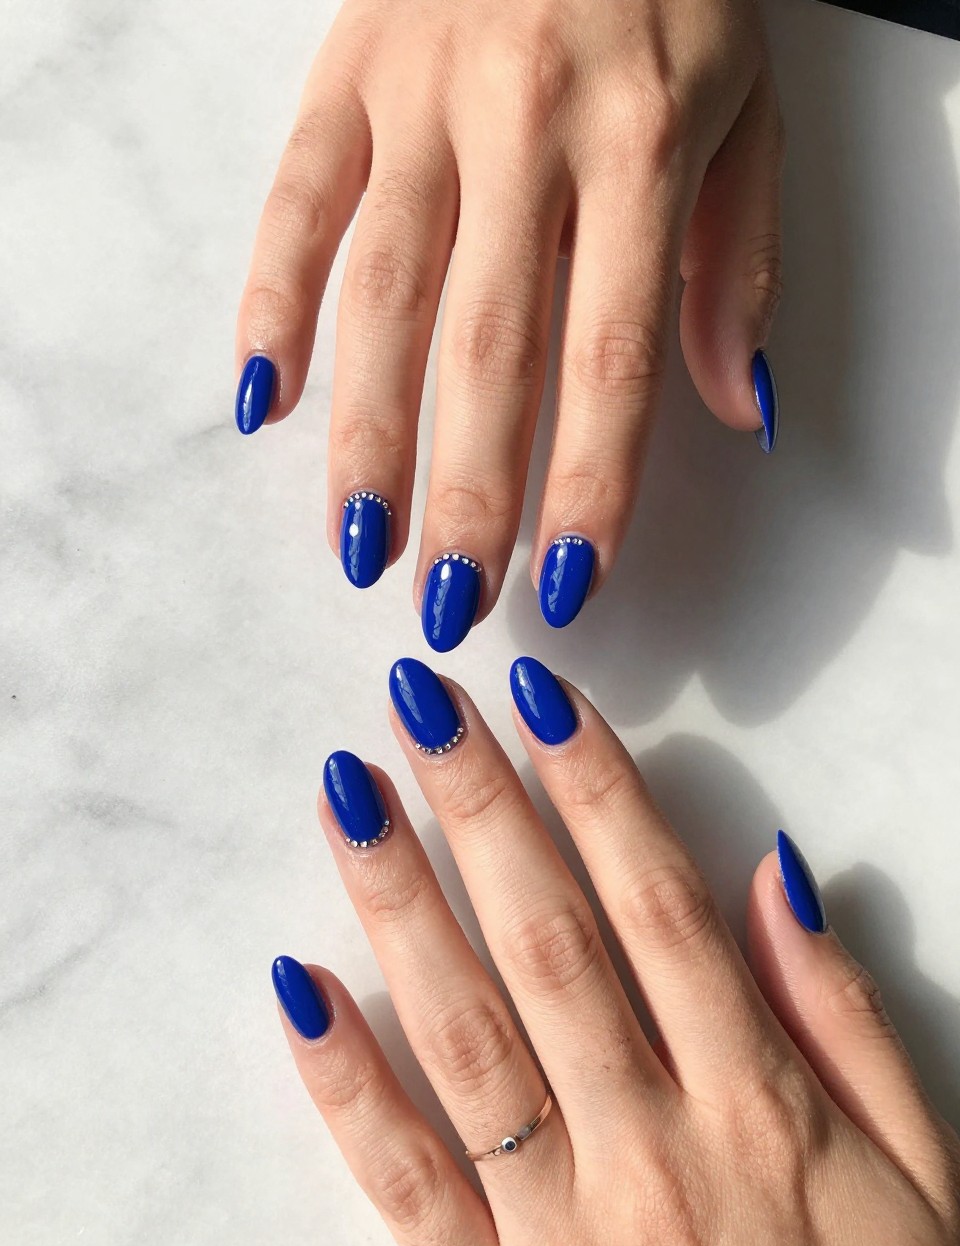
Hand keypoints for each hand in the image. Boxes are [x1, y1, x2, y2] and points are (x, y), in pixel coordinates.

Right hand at [236, 0, 783, 646]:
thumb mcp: (748, 113)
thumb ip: (737, 267)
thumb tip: (734, 410)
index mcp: (641, 144)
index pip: (612, 356)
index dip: (592, 483)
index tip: (573, 582)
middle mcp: (525, 126)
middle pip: (487, 349)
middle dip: (467, 493)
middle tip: (448, 602)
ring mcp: (421, 99)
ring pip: (382, 297)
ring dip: (366, 435)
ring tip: (360, 545)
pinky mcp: (347, 77)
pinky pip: (296, 204)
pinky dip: (270, 302)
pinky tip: (264, 400)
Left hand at [271, 657, 959, 1245]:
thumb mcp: (920, 1175)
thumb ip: (844, 1018)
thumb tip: (774, 870)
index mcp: (756, 1103)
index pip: (659, 905)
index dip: (599, 788)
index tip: (543, 696)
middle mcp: (650, 1144)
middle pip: (549, 940)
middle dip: (481, 806)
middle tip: (422, 699)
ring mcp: (558, 1227)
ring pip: (466, 1031)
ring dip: (400, 900)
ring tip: (347, 791)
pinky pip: (405, 1180)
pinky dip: (347, 1081)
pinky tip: (298, 984)